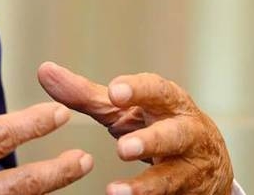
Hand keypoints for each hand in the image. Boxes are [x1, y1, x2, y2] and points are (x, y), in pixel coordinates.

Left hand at [37, 62, 232, 194]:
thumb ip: (86, 94)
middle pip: (174, 134)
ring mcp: (191, 166)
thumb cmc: (156, 123)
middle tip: (123, 147)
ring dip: (147, 185)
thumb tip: (44, 71)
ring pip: (173, 176)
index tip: (114, 91)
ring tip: (117, 191)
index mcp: (169, 102)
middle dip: (151, 141)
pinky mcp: (191, 192)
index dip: (138, 90)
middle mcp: (187, 131)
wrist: (208, 161)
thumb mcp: (124, 108)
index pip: (157, 90)